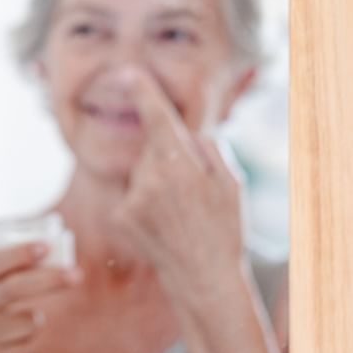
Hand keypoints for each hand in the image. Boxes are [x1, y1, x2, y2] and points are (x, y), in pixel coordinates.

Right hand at [0, 242, 81, 352]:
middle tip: (76, 274)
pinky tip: (18, 337)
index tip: (46, 247)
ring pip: (27, 321)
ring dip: (36, 317)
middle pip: (13, 289)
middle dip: (49, 279)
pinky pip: (27, 347)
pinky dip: (30, 339)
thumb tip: (47, 250)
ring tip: (27, 316)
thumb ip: (2, 268)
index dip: (19, 254)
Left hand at [112, 68, 245, 299]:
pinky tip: (163, 225)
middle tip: (191, 193)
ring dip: (156, 183)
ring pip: (142, 173)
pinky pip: (132, 195)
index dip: (143, 92)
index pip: (157, 119)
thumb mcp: (231, 185)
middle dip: (168, 159)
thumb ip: (208, 150)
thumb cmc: (223, 232)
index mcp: (180, 165)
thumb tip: (187, 134)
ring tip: (179, 215)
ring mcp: (132, 198)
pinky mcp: (120, 215)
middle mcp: (151, 177)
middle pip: (153, 150)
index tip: (128, 72)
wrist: (203, 280)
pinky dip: (144, 203)